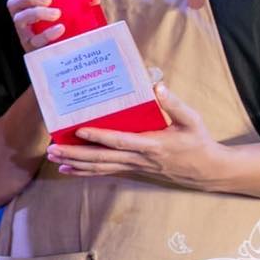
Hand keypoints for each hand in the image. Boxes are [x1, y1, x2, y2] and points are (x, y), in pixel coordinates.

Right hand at [7, 0, 102, 52]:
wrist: (73, 56)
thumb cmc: (71, 28)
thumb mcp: (79, 11)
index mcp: (30, 4)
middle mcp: (23, 16)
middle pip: (13, 2)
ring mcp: (25, 33)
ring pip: (20, 19)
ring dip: (37, 13)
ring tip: (56, 14)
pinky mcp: (31, 48)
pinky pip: (34, 40)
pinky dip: (47, 33)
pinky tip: (60, 28)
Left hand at [46, 83, 231, 190]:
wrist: (206, 169)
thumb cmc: (198, 140)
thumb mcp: (192, 119)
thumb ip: (174, 104)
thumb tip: (157, 87)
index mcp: (152, 144)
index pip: (120, 141)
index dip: (100, 137)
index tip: (79, 130)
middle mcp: (139, 158)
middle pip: (102, 158)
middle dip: (76, 154)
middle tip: (52, 149)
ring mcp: (134, 166)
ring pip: (100, 167)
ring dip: (75, 162)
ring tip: (53, 157)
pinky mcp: (132, 169)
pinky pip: (105, 172)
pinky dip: (85, 171)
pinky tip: (67, 170)